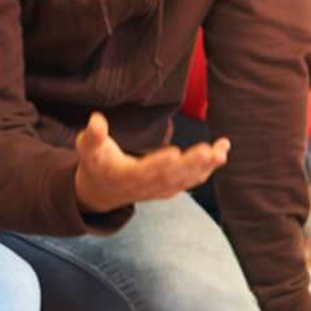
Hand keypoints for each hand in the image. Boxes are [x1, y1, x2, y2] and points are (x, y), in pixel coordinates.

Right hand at [74, 112, 228, 211]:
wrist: (101, 191)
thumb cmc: (96, 162)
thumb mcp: (88, 148)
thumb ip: (92, 135)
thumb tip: (96, 119)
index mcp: (124, 177)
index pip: (143, 172)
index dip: (159, 164)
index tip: (174, 152)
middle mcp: (145, 187)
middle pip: (170, 177)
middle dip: (190, 165)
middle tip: (208, 151)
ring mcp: (159, 189)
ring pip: (185, 180)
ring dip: (206, 167)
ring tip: (222, 150)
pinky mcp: (169, 187)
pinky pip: (191, 180)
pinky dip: (208, 169)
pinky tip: (221, 153)